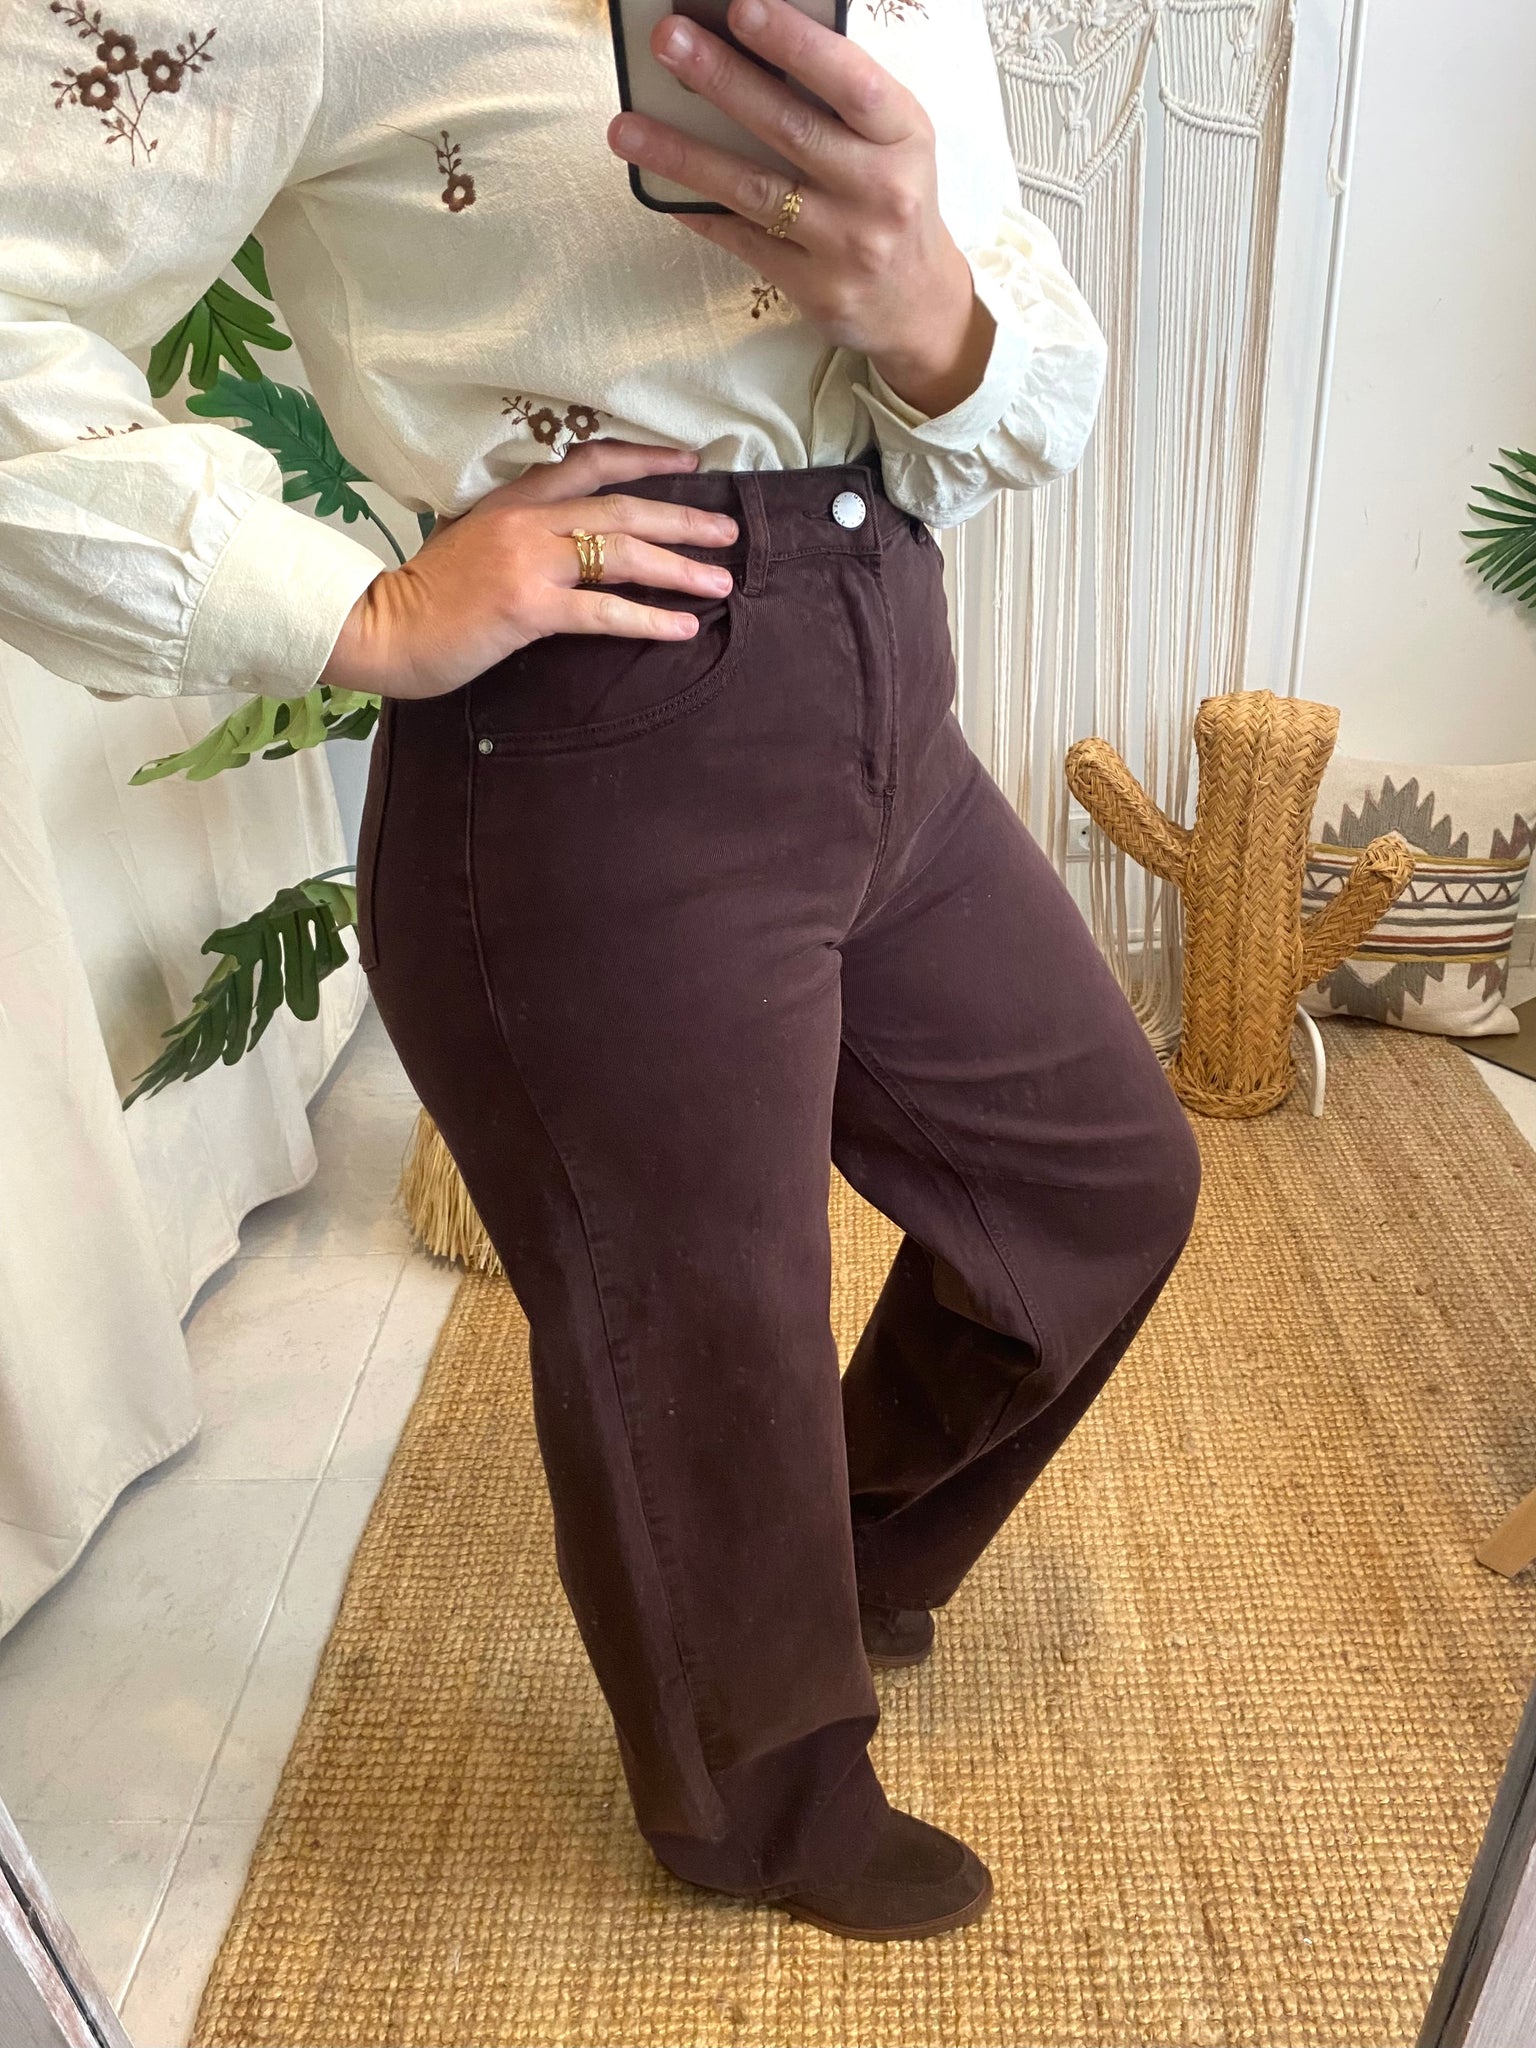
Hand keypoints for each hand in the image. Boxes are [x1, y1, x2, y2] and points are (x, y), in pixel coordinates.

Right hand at [320, 440, 739, 700]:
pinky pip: (603, 612)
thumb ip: (515, 532)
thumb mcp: (470, 541)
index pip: (590, 462)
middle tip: (729, 532)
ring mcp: (528, 562)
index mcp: (513, 499)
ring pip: (622, 554)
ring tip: (721, 581)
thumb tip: (562, 542)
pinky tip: (684, 626)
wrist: (381, 627)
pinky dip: (649, 618)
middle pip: (623, 509)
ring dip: (680, 568)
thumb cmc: (425, 595)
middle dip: (683, 521)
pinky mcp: (527, 607)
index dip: (644, 459)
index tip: (689, 462)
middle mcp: (527, 521)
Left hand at [607, 0, 994, 417]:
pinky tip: (657, 186)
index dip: (796, 44)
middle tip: (668, 42)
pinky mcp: (815, 289)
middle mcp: (881, 190)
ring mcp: (847, 245)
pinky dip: (697, 210)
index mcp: (903, 135)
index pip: (852, 82)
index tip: (742, 9)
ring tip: (626, 128)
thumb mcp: (890, 142)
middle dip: (723, 80)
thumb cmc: (892, 200)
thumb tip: (747, 47)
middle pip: (791, 129)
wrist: (918, 305)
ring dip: (684, 154)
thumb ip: (838, 100)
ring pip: (753, 190)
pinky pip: (742, 240)